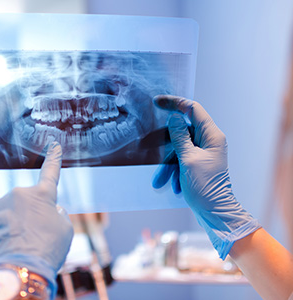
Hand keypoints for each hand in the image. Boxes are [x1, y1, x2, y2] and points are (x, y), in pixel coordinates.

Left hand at [0, 142, 73, 294]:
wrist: (19, 269)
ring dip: (14, 224)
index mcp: (43, 195)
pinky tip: (6, 244)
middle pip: (27, 202)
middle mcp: (20, 194)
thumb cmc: (46, 250)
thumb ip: (58, 215)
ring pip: (10, 212)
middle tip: (33, 236)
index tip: (53, 145)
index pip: (50, 173)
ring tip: (19, 244)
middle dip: (30, 215)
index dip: (54, 159)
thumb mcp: (65, 231)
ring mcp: (1, 204)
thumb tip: (51, 211)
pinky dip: (1, 231)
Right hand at [152, 95, 260, 258]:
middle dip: (165, 144)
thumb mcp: (188, 159)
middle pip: (182, 131)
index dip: (175, 103)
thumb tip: (174, 118)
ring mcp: (204, 153)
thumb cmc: (205, 187)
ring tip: (159, 181)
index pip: (193, 109)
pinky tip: (170, 185)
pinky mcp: (198, 164)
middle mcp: (209, 141)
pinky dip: (174, 170)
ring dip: (167, 164)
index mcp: (212, 136)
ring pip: (179, 149)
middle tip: (146, 146)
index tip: (157, 102)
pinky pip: (181, 160)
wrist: (215, 214)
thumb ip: (180, 136)